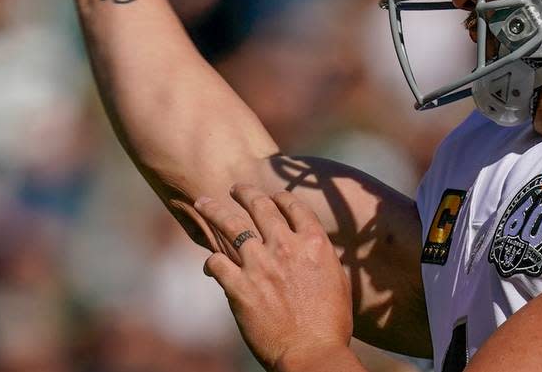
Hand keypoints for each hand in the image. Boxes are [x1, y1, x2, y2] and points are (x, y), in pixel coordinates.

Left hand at [196, 184, 353, 370]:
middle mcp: (285, 247)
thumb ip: (321, 258)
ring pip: (229, 225)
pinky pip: (217, 263)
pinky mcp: (239, 287)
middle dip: (245, 192)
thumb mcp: (338, 281)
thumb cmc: (331, 325)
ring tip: (203, 202)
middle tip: (235, 188)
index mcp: (313, 243)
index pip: (293, 206)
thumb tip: (312, 247)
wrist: (312, 354)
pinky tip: (209, 265)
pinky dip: (211, 262)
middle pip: (260, 206)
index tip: (273, 196)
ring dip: (214, 210)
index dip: (281, 197)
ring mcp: (260, 265)